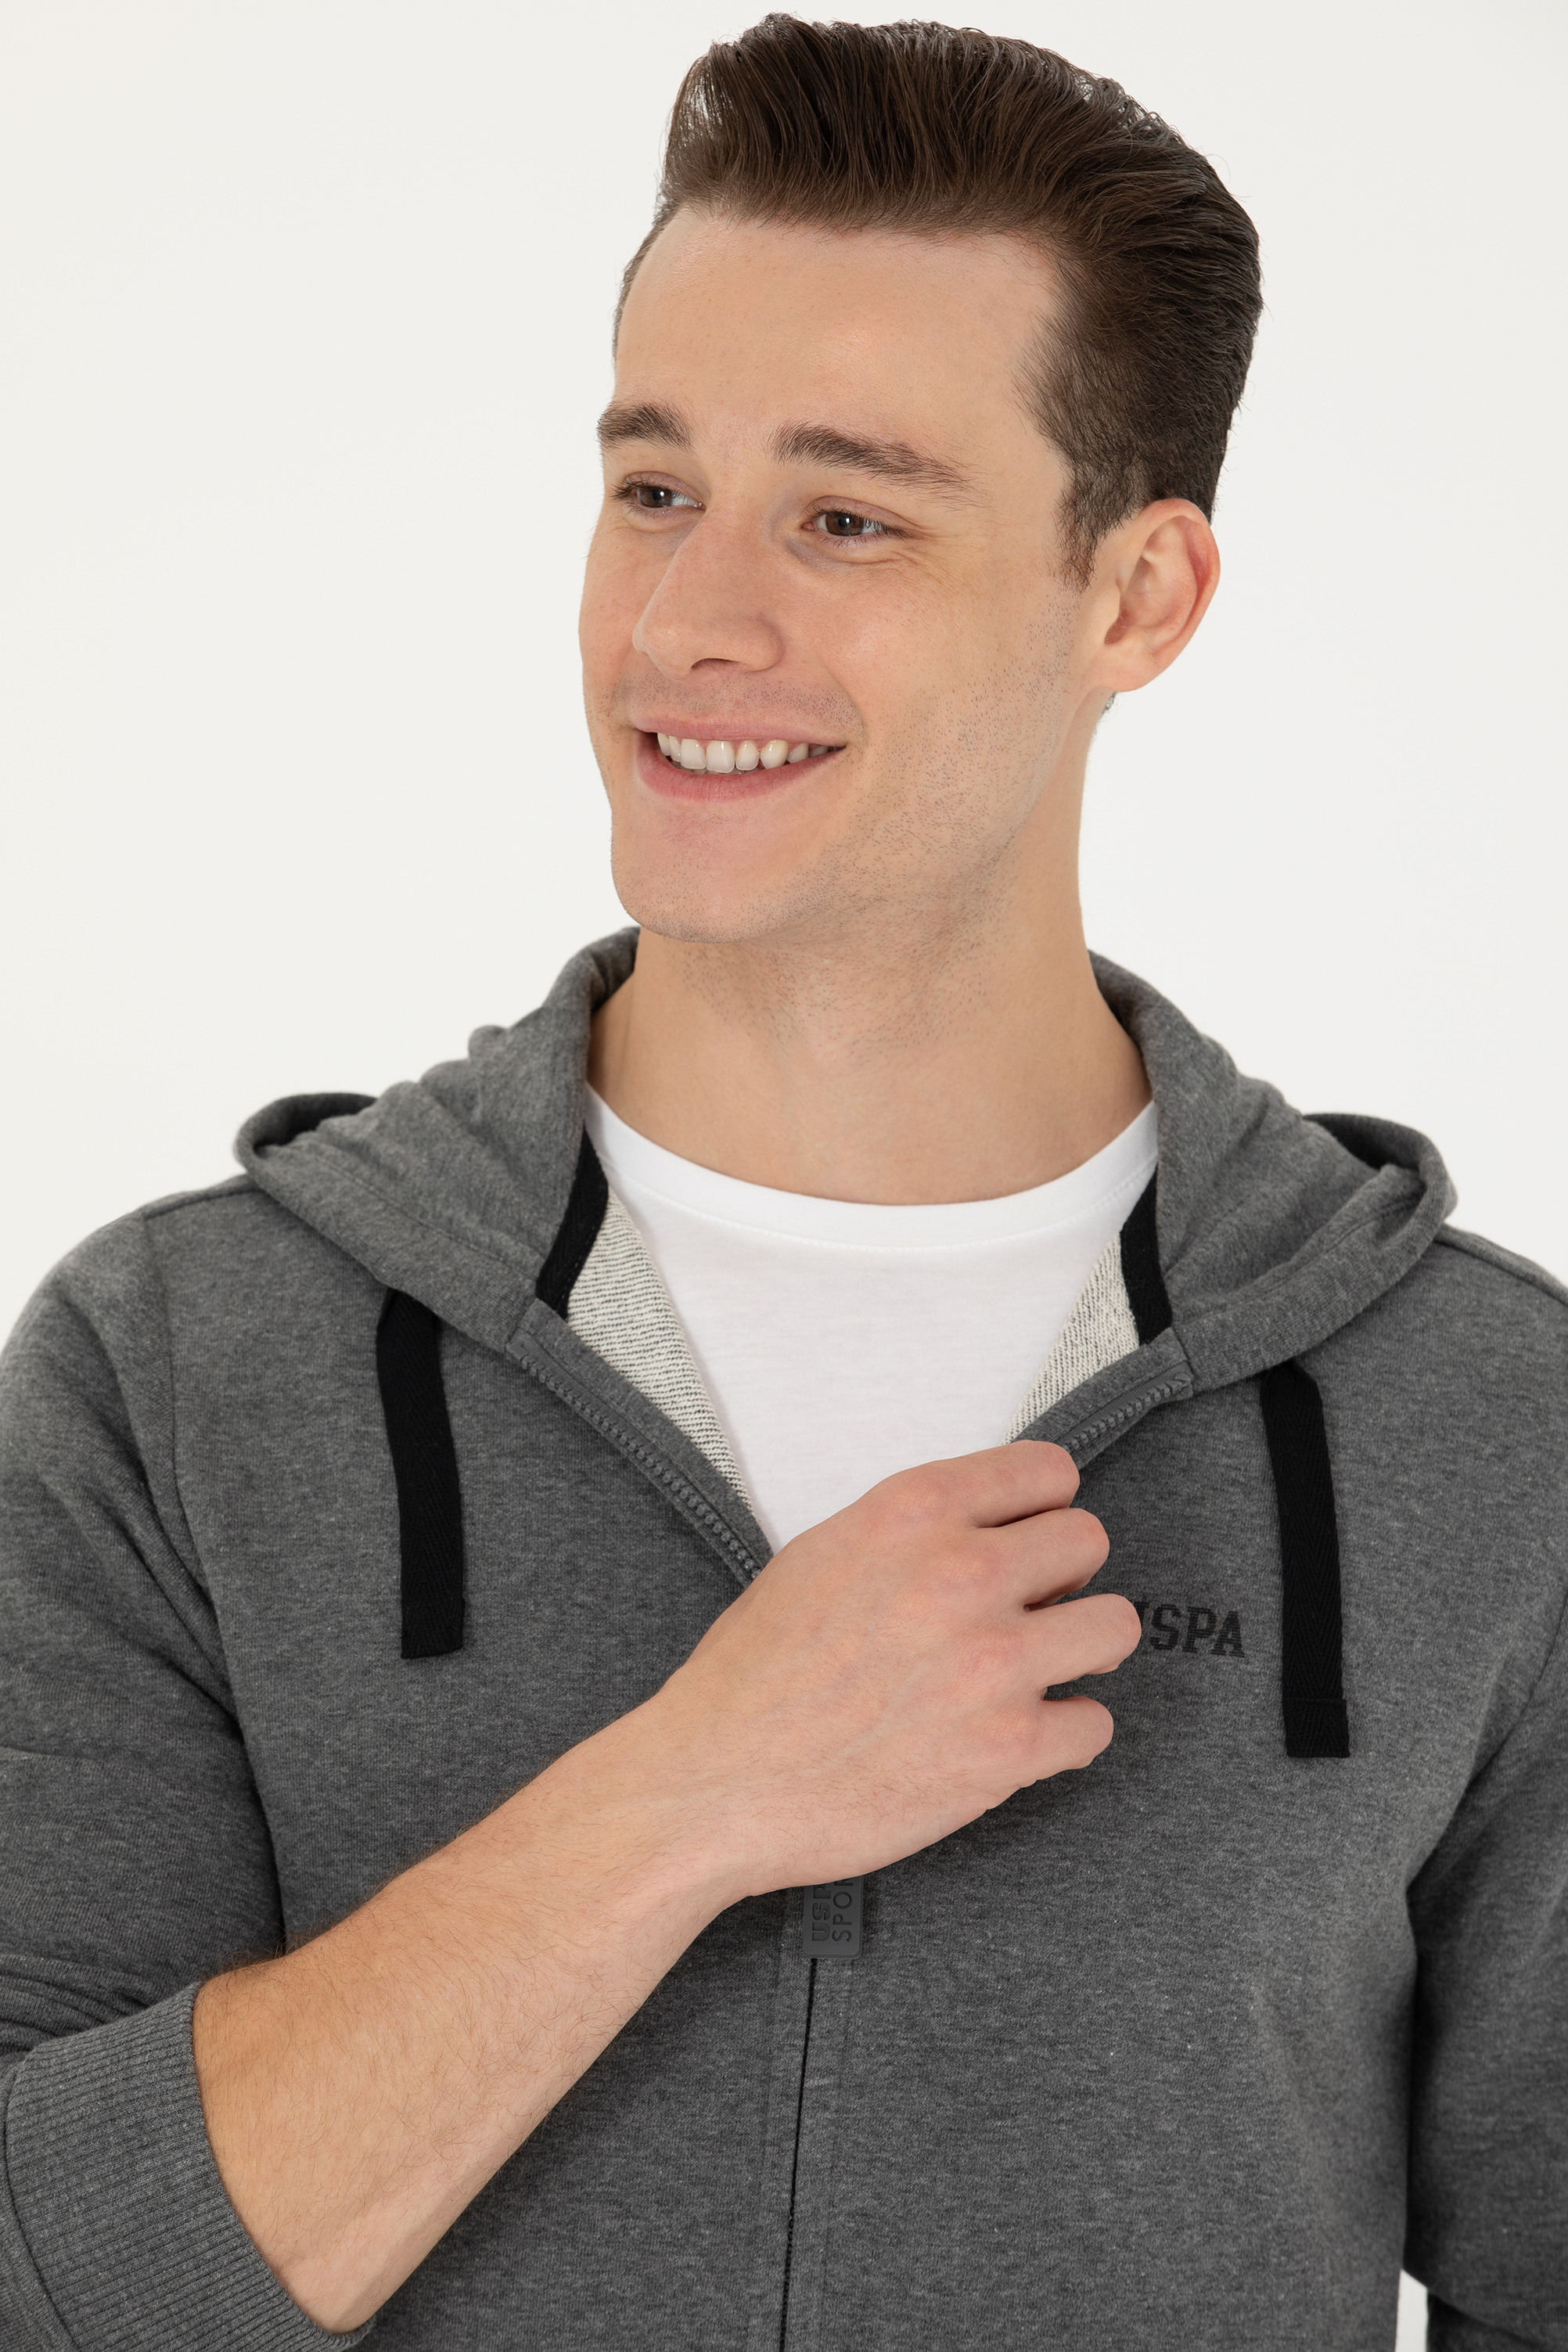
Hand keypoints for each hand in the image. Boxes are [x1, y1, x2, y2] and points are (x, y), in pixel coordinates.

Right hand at [639, 1441, 1139, 1900]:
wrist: (714, 1782)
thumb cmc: (754, 1675)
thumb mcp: (822, 1553)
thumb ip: (912, 1532)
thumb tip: (983, 1528)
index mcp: (913, 1512)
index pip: (1046, 1471)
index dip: (1040, 1509)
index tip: (1029, 1537)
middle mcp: (963, 1573)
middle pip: (1089, 1542)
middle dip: (1062, 1578)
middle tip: (1025, 1612)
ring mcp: (994, 1662)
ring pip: (1114, 1627)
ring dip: (1080, 1652)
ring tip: (1035, 1673)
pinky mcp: (1009, 1750)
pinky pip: (1095, 1725)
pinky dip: (1063, 1736)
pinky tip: (1017, 1739)